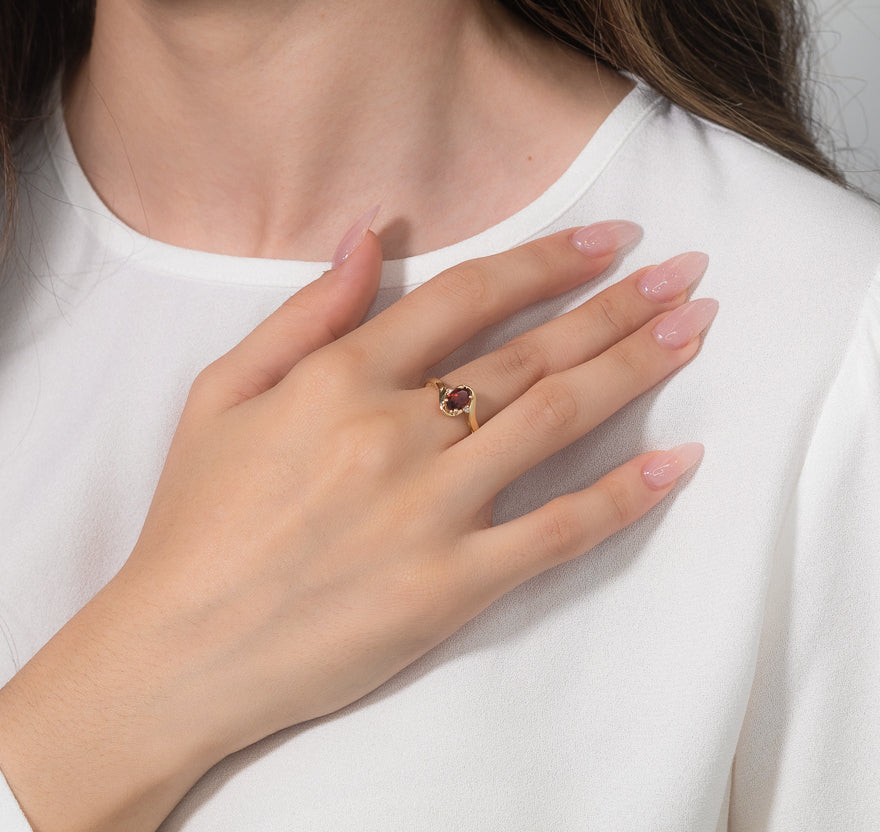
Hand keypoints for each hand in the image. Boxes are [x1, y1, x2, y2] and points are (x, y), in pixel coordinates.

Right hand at [0, 217, 714, 831]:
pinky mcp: (453, 586)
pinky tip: (678, 460)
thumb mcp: (222, 392)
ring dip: (636, 368)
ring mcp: (432, 511)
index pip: (470, 296)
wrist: (183, 649)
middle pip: (533, 352)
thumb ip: (305, 313)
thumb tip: (368, 235)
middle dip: (619, 305)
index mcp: (343, 379)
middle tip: (684, 275)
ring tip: (694, 331)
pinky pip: (557, 531)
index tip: (608, 239)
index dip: (549, 260)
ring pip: (557, 422)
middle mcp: (398, 433)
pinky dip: (624, 494)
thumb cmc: (196, 519)